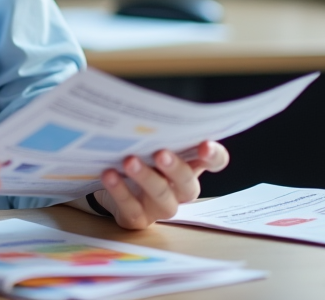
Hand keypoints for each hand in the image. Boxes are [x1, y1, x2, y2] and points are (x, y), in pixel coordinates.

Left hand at [92, 140, 228, 229]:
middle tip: (161, 153)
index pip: (215, 162)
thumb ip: (158, 130)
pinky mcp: (137, 218)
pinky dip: (120, 191)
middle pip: (187, 184)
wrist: (113, 183)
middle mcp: (180, 190)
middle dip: (175, 168)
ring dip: (146, 178)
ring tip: (129, 161)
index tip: (205, 145)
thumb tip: (146, 106)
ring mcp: (160, 207)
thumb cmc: (139, 155)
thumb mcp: (150, 141)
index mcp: (190, 166)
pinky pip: (132, 208)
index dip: (214, 155)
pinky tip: (109, 174)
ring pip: (161, 198)